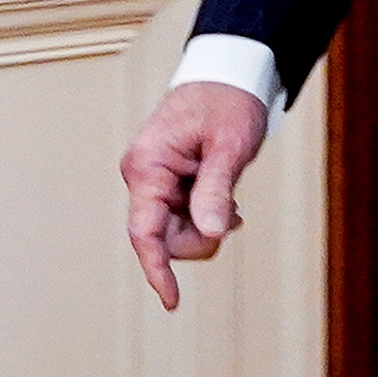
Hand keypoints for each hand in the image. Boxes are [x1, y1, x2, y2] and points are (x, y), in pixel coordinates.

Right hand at [121, 83, 271, 311]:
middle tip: (234, 216)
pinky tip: (225, 201)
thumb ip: (216, 189)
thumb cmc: (228, 101)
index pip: (145, 231)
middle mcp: (144, 176)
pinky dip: (207, 216)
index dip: (157, 269)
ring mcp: (154, 180)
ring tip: (231, 201)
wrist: (230, 75)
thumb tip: (212, 232)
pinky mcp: (168, 182)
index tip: (171, 301)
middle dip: (201, 238)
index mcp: (147, 166)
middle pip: (166, 237)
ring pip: (177, 231)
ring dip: (206, 225)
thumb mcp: (229, 146)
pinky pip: (184, 216)